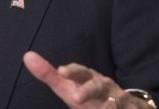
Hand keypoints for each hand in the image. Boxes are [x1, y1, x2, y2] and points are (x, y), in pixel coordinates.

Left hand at [23, 51, 150, 107]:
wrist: (122, 103)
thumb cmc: (87, 94)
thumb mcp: (68, 86)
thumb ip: (48, 75)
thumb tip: (27, 55)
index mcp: (87, 78)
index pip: (79, 72)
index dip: (72, 71)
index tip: (61, 72)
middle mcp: (103, 85)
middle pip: (96, 85)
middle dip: (87, 90)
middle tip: (75, 98)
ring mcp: (118, 97)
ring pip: (116, 100)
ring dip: (109, 105)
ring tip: (105, 108)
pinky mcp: (131, 108)